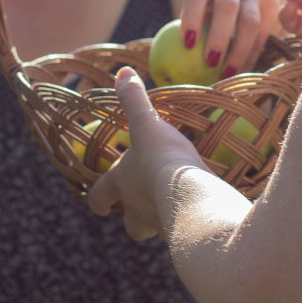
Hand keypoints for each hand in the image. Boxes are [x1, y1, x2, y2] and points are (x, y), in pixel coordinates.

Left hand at [88, 67, 207, 239]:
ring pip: (159, 228)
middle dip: (134, 219)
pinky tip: (203, 210)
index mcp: (123, 184)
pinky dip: (191, 219)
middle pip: (131, 225)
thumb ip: (134, 99)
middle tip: (141, 212)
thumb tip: (123, 71)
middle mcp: (138, 210)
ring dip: (164, 220)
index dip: (98, 199)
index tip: (98, 206)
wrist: (190, 197)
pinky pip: (188, 227)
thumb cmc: (162, 159)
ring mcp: (163, 225)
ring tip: (178, 209)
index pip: (100, 195)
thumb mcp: (147, 124)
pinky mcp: (188, 231)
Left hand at [179, 0, 285, 77]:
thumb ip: (188, 30)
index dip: (191, 17)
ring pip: (249, 20)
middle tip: (210, 62)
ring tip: (228, 74)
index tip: (188, 44)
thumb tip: (166, 72)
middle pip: (226, 6)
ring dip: (239, 50)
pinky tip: (243, 72)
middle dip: (219, 35)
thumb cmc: (212, 5)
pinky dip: (252, 55)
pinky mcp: (270, 3)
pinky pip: (261, 33)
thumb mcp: (199, 7)